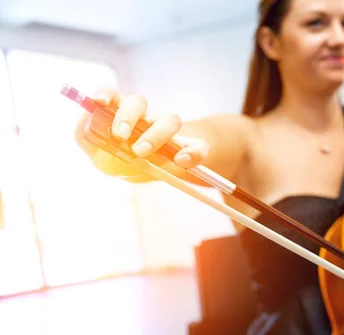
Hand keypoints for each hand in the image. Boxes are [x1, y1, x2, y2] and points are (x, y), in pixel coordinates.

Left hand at [74, 86, 208, 174]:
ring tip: (142, 151)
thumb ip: (86, 139)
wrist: (155, 173)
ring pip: (170, 118)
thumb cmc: (124, 160)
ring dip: (156, 134)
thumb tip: (86, 120)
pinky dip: (191, 153)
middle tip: (120, 136)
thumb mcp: (100, 155)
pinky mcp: (189, 148)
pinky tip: (181, 161)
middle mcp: (145, 117)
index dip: (106, 93)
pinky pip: (198, 146)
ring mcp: (168, 132)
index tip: (99, 101)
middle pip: (139, 102)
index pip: (114, 95)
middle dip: (128, 116)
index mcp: (122, 115)